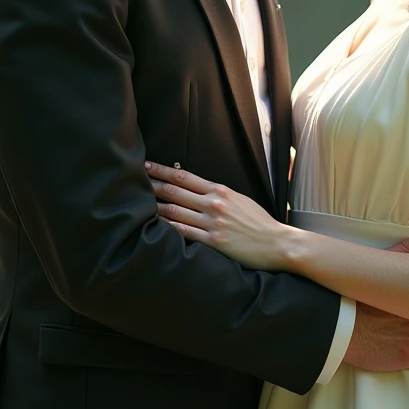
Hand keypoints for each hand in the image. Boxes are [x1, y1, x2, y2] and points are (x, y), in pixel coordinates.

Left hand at [145, 161, 286, 268]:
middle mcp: (214, 204)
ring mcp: (212, 223)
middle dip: (152, 185)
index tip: (146, 165)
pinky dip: (167, 229)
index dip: (162, 170)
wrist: (276, 242)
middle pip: (175, 192)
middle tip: (133, 179)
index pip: (184, 177)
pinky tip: (153, 228)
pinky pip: (184, 234)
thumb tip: (199, 191)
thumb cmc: (259, 222)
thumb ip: (218, 195)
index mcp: (220, 191)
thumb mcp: (240, 200)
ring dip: (154, 207)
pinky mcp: (213, 241)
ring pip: (175, 212)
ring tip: (136, 204)